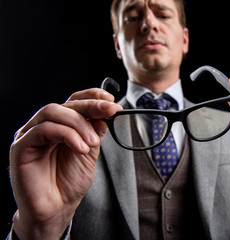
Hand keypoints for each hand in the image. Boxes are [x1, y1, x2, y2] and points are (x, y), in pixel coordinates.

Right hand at [10, 88, 121, 238]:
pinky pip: (44, 129)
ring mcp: (31, 135)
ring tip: (93, 142)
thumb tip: (106, 113)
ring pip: (53, 111)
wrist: (56, 209)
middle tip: (110, 111)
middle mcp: (44, 127)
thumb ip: (95, 131)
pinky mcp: (21, 146)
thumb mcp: (89, 152)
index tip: (111, 100)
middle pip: (65, 104)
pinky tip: (81, 148)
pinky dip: (67, 135)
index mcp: (60, 126)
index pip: (74, 101)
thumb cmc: (68, 183)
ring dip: (79, 123)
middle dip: (91, 106)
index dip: (91, 96)